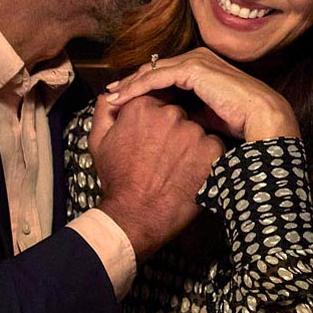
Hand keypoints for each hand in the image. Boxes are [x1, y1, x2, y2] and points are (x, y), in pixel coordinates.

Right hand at [89, 94, 223, 262]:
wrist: (136, 215)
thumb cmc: (118, 180)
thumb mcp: (99, 142)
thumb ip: (104, 112)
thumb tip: (110, 97)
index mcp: (142, 106)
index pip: (157, 99)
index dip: (155, 119)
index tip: (153, 135)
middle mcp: (170, 113)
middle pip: (178, 112)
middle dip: (172, 129)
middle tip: (162, 154)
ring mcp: (193, 131)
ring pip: (196, 129)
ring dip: (189, 143)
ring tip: (174, 166)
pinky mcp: (211, 149)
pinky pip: (213, 146)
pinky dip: (205, 157)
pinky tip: (189, 171)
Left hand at [104, 48, 299, 141]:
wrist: (261, 117)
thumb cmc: (240, 120)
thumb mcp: (207, 115)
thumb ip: (190, 111)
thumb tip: (173, 120)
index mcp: (201, 67)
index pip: (164, 74)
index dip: (142, 85)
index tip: (124, 99)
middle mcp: (197, 58)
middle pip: (154, 69)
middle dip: (130, 82)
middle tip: (110, 95)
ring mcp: (194, 61)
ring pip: (152, 71)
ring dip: (129, 84)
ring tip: (111, 97)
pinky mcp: (192, 69)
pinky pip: (157, 77)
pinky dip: (137, 87)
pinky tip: (122, 98)